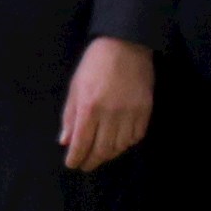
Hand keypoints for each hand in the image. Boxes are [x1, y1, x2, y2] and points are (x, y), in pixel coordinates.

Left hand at [58, 38, 155, 172]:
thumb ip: (70, 116)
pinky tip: (119, 143)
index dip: (76, 158)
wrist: (126, 45)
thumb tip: (65, 142)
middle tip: (86, 165)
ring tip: (101, 155)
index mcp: (89, 107)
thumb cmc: (95, 64)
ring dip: (108, 155)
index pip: (82, 143)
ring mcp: (130, 114)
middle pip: (102, 149)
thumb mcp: (76, 87)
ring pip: (120, 147)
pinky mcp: (145, 111)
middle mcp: (110, 114)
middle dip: (91, 161)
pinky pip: (136, 137)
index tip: (72, 164)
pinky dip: (126, 144)